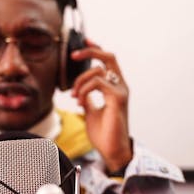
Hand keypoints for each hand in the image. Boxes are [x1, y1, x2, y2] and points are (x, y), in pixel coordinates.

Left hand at [70, 42, 131, 172]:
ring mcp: (121, 92)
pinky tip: (79, 101)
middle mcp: (121, 87)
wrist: (112, 151)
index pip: (108, 61)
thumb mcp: (91, 112)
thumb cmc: (104, 134)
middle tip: (73, 56)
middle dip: (90, 51)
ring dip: (80, 81)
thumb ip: (88, 99)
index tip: (83, 42)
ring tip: (74, 96)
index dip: (96, 49)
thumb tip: (81, 92)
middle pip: (109, 57)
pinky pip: (98, 83)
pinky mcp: (117, 99)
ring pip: (98, 70)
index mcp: (115, 88)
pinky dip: (84, 89)